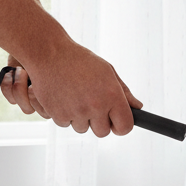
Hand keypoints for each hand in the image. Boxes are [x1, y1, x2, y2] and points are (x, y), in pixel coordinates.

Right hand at [0, 40, 141, 136]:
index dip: (121, 126)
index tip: (116, 122)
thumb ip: (124, 92)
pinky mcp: (57, 114)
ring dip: (80, 118)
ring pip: (83, 128)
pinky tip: (62, 97)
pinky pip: (65, 124)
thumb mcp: (107, 71)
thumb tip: (137, 107)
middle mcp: (96, 106)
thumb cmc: (79, 60)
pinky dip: (64, 114)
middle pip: (103, 132)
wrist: (48, 53)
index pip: (125, 127)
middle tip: (92, 106)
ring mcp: (76, 112)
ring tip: (75, 97)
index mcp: (112, 96)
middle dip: (99, 123)